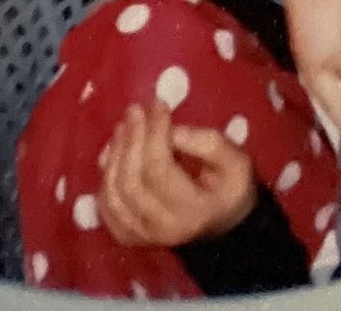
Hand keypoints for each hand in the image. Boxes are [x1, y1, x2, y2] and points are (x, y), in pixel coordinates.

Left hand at [97, 102, 255, 247]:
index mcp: (193, 211)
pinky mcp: (128, 235)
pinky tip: (113, 151)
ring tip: (124, 126)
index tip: (159, 105)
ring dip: (115, 154)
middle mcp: (163, 228)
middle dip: (131, 140)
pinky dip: (105, 175)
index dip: (153, 134)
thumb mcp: (235, 162)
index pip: (159, 171)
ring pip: (114, 193)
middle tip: (135, 110)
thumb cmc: (230, 187)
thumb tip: (171, 131)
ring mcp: (142, 235)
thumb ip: (207, 144)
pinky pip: (106, 205)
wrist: (223, 225)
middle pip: (132, 181)